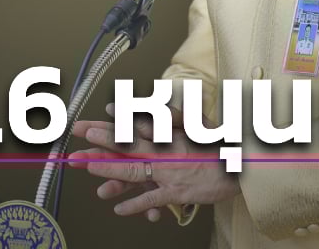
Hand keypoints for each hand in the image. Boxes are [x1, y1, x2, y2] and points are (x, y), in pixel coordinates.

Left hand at [67, 104, 238, 221]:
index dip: (108, 124)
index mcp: (167, 132)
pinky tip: (118, 209)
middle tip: (75, 144)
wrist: (243, 163)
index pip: (132, 126)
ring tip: (87, 169)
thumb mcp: (195, 121)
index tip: (87, 122)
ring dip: (109, 169)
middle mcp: (164, 151)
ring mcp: (169, 172)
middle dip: (98, 145)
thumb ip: (167, 113)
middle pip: (126, 146)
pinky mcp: (178, 191)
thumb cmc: (219, 143)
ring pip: (134, 170)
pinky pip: (152, 198)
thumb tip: (140, 109)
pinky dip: (135, 204)